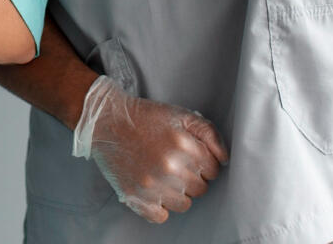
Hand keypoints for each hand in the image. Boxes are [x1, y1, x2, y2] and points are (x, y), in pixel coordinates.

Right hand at [72, 75, 228, 222]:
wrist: (107, 121)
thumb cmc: (146, 118)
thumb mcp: (182, 115)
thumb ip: (209, 133)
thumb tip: (224, 159)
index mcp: (183, 145)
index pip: (213, 170)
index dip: (204, 163)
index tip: (192, 157)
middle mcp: (169, 167)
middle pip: (200, 188)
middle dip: (193, 177)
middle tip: (177, 164)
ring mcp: (152, 185)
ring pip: (184, 205)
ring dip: (178, 193)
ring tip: (165, 177)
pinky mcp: (135, 197)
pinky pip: (161, 216)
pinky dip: (160, 207)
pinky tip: (155, 190)